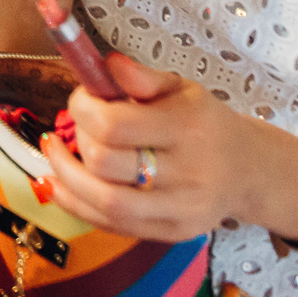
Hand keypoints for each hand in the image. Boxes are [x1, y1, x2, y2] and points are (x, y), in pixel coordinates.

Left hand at [38, 54, 267, 241]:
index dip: (82, 109)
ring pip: (105, 201)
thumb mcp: (180, 88)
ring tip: (51, 154)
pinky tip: (56, 185)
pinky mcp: (171, 233)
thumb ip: (140, 77)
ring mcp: (179, 209)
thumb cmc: (204, 123)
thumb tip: (105, 63)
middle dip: (77, 140)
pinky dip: (75, 205)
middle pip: (105, 164)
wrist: (246, 170)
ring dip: (66, 177)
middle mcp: (187, 173)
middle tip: (77, 125)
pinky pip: (111, 225)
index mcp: (186, 127)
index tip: (80, 99)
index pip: (114, 126)